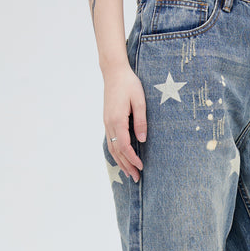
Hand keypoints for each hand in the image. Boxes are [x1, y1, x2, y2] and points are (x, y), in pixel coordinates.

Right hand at [103, 64, 146, 181]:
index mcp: (117, 120)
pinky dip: (116, 153)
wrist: (114, 72)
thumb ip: (141, 120)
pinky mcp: (107, 121)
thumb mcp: (139, 100)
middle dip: (127, 165)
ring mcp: (107, 123)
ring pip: (112, 148)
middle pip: (117, 151)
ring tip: (130, 173)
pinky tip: (122, 159)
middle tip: (137, 178)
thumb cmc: (129, 84)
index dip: (132, 158)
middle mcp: (109, 124)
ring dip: (121, 162)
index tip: (141, 166)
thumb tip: (142, 139)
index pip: (124, 145)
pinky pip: (110, 141)